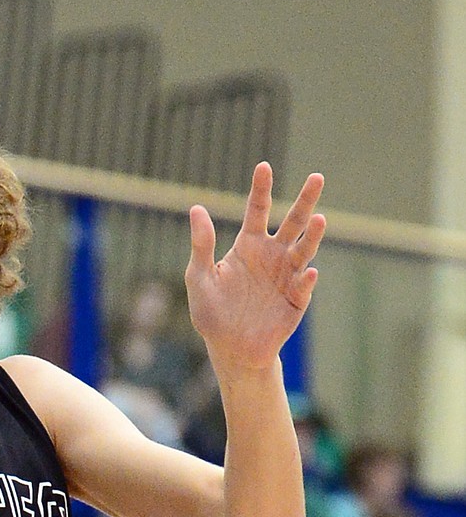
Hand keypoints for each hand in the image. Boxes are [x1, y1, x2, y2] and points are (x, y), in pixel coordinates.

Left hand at [185, 163, 324, 374]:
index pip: (257, 211)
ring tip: (320, 219)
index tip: (263, 166)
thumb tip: (196, 208)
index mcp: (249, 246)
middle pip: (292, 222)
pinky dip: (306, 279)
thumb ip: (201, 245)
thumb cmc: (212, 314)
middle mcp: (273, 255)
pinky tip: (308, 272)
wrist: (230, 349)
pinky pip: (303, 286)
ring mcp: (287, 276)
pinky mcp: (296, 300)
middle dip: (305, 201)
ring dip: (313, 235)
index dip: (261, 189)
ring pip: (304, 250)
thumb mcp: (199, 277)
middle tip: (317, 177)